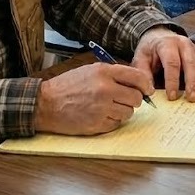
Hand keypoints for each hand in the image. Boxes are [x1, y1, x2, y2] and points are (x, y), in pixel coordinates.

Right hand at [35, 63, 151, 134]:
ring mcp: (101, 108)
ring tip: (109, 107)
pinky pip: (116, 124)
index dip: (146, 85)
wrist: (46, 104)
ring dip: (123, 111)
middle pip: (136, 97)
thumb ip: (114, 74)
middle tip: (124, 100)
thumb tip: (138, 83)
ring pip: (128, 113)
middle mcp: (105, 89)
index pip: (137, 77)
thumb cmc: (68, 86)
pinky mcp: (97, 124)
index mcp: (104, 72)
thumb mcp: (91, 70)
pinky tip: (100, 115)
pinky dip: (112, 121)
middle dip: (133, 100)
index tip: (147, 89)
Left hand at [133, 27, 194, 101]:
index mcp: (167, 44)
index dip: (172, 80)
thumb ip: (143, 73)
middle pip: (191, 63)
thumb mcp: (140, 58)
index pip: (172, 62)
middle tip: (192, 98)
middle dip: (193, 82)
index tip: (172, 96)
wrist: (159, 35)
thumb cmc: (150, 50)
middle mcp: (184, 44)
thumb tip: (149, 91)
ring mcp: (194, 49)